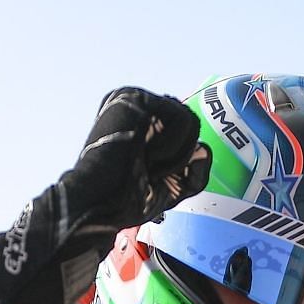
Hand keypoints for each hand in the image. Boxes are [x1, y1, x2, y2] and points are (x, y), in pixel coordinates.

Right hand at [0, 87, 210, 303]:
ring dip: (176, 155)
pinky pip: (181, 118)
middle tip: (149, 171)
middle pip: (189, 122)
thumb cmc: (125, 200)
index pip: (185, 129)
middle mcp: (136, 105)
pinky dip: (174, 147)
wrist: (98, 205)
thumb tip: (205, 150)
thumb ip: (195, 171)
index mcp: (141, 121)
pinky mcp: (133, 99)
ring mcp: (134, 98)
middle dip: (180, 157)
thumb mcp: (170, 187)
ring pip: (187, 120)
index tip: (152, 175)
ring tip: (145, 164)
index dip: (181, 158)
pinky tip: (147, 157)